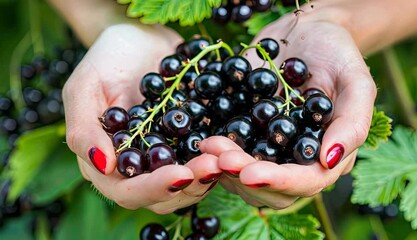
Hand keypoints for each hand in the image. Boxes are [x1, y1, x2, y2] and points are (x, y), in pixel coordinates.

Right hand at [63, 24, 221, 213]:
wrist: (140, 38)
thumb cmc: (106, 59)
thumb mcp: (84, 87)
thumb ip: (84, 129)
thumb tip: (104, 166)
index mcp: (105, 161)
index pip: (127, 191)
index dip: (154, 188)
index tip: (181, 174)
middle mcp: (135, 167)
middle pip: (161, 197)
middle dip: (188, 186)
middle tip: (213, 166)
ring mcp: (163, 157)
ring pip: (185, 186)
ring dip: (206, 178)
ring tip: (225, 159)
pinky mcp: (184, 144)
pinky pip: (200, 162)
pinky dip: (215, 160)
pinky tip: (228, 148)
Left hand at [200, 11, 376, 208]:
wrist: (304, 33)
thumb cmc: (336, 52)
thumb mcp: (356, 80)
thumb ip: (352, 122)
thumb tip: (330, 160)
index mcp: (326, 154)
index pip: (306, 182)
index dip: (279, 182)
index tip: (249, 173)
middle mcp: (296, 159)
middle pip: (272, 189)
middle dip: (243, 175)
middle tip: (219, 155)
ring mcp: (269, 150)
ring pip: (244, 180)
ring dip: (223, 169)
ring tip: (207, 145)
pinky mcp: (246, 137)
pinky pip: (227, 159)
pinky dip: (213, 156)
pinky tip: (201, 141)